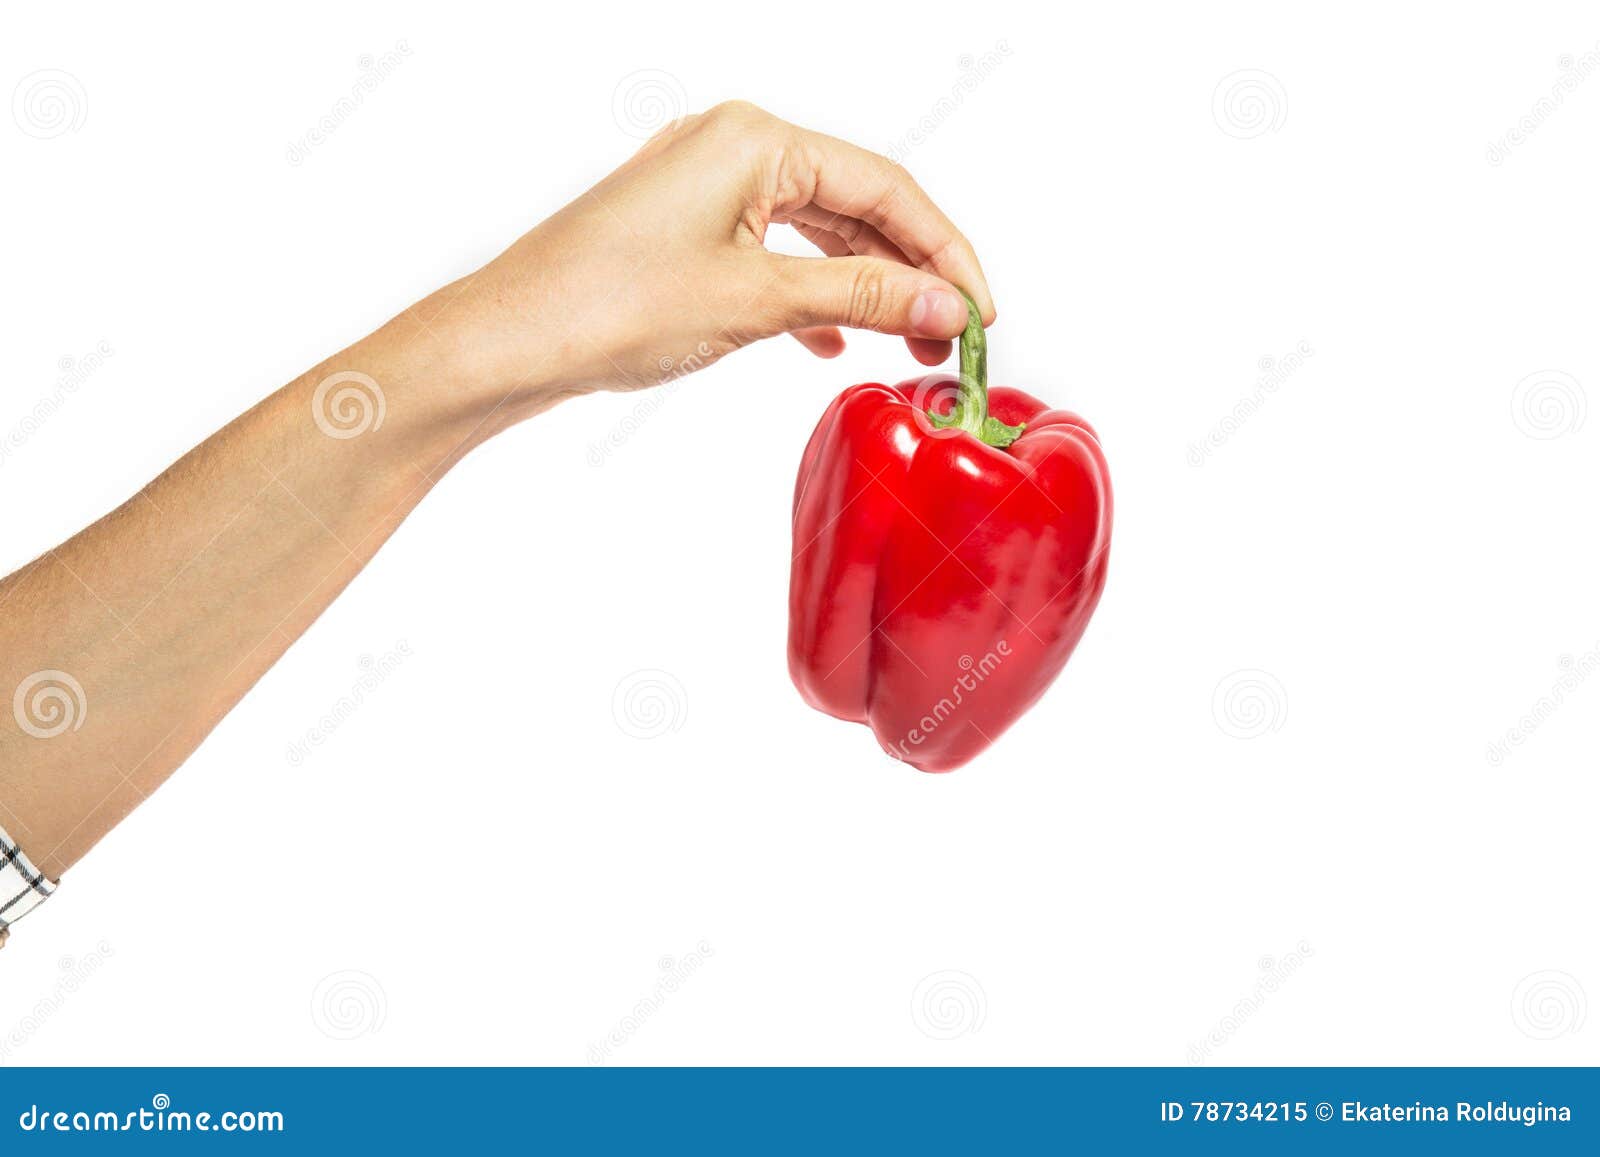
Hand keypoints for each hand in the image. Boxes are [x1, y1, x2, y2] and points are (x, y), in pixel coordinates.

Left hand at [433, 100, 995, 417]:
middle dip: (911, 272)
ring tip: (910, 344)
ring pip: (818, 232)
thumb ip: (864, 295)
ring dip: (867, 288)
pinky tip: (833, 342)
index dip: (946, 253)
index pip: (887, 187)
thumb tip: (947, 303)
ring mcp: (705, 188)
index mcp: (755, 138)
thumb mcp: (757, 300)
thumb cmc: (610, 305)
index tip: (982, 312)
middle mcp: (732, 148)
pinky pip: (774, 252)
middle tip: (953, 337)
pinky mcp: (685, 231)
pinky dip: (813, 294)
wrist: (508, 341)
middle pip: (857, 205)